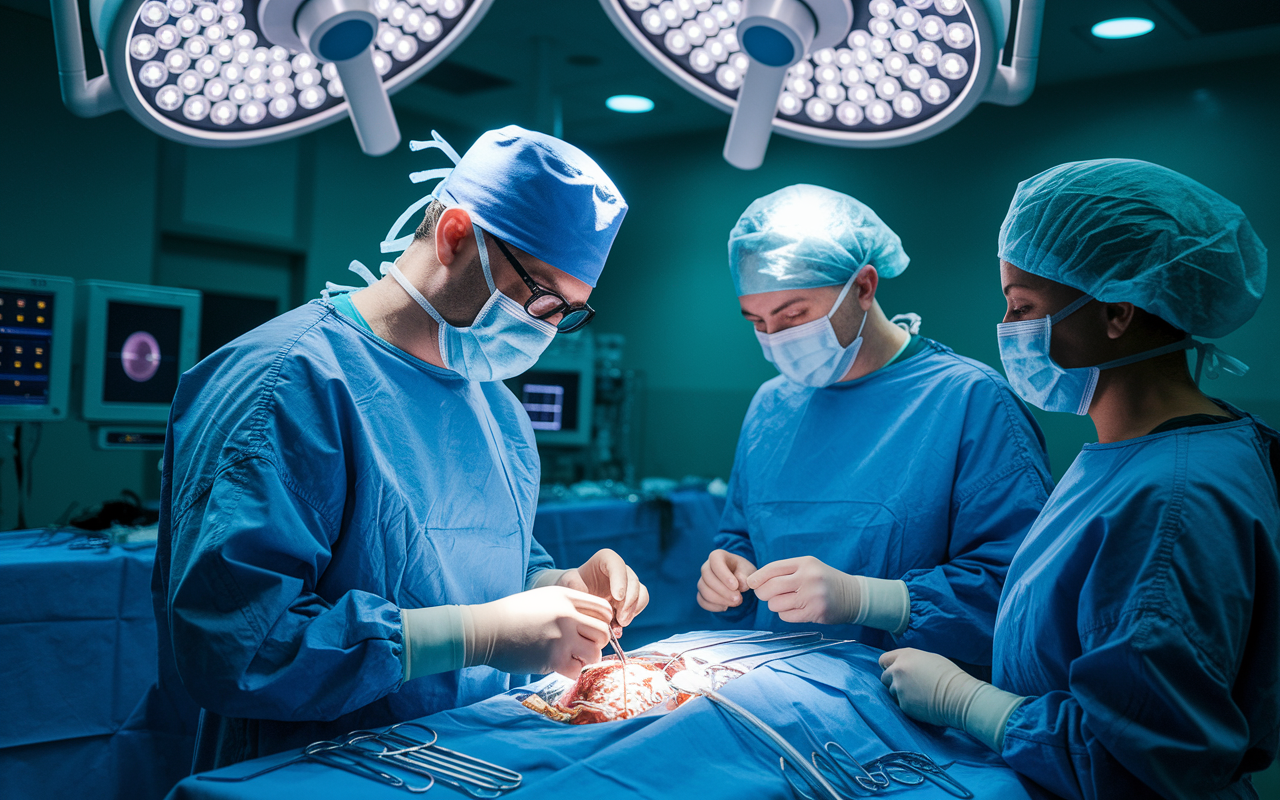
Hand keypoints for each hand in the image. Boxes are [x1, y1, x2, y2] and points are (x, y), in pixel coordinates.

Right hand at [467, 586, 612, 678]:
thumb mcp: (543, 598)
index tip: (592, 631)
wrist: (487, 630)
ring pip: (595, 653)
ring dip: (587, 659)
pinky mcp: (553, 658)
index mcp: (566, 597)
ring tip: (573, 658)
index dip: (603, 622)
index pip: (604, 609)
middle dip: (598, 643)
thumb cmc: (513, 615)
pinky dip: (573, 671)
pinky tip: (561, 666)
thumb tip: (591, 622)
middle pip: (604, 632)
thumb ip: (568, 606)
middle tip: (584, 647)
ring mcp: (562, 637)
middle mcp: (568, 615)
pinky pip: (578, 670)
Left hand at [557, 548, 649, 627]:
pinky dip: (632, 616)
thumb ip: (579, 594)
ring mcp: (628, 583)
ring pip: (641, 593)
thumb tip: (593, 609)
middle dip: (629, 602)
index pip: (617, 564)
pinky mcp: (631, 597)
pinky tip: (618, 626)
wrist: (575, 595)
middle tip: (621, 619)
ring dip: (633, 610)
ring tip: (620, 624)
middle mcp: (620, 569)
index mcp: (604, 559)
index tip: (617, 597)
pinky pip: (640, 605)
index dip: (620, 579)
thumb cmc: (571, 587)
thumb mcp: (568, 587)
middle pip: (633, 581)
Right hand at [697, 549, 757, 611]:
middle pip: (708, 578)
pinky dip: (713, 606)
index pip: (715, 562)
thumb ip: (746, 575)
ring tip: (735, 602)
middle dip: (723, 591)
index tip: (735, 586)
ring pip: (704, 591)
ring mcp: (702, 580)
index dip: (724, 575)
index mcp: (717, 556)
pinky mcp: (701, 593)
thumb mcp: (749, 570)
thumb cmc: (743, 572)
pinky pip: (702, 601)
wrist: (739, 579)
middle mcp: (706, 566)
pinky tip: (726, 607)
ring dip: (720, 599)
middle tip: (738, 598)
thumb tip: (741, 584)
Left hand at [745, 556, 859, 624]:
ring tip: (785, 602)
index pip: (772, 569)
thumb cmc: (823, 580)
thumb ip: (784, 571)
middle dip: (762, 593)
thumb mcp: (808, 568)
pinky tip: (795, 609)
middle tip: (765, 595)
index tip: (751, 583)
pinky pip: (786, 616)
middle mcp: (808, 577)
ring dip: (775, 605)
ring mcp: (812, 595)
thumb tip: (754, 582)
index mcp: (804, 563)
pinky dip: (785, 614)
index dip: (757, 577)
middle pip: (770, 587)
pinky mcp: (814, 612)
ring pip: (776, 604)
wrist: (852, 596)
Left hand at [878, 648, 977, 727]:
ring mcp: (898, 688)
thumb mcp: (928, 659)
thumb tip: (903, 667)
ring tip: (919, 695)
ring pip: (892, 692)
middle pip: (884, 677)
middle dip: (892, 681)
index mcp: (905, 656)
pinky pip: (900, 704)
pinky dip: (908, 705)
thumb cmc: (949, 675)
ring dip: (900, 694)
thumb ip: (911, 662)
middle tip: (907, 686)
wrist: (957, 696)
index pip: (884, 660)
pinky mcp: (902, 704)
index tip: (894, 672)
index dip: (889, 666)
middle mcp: (897, 670)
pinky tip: (922, 704)